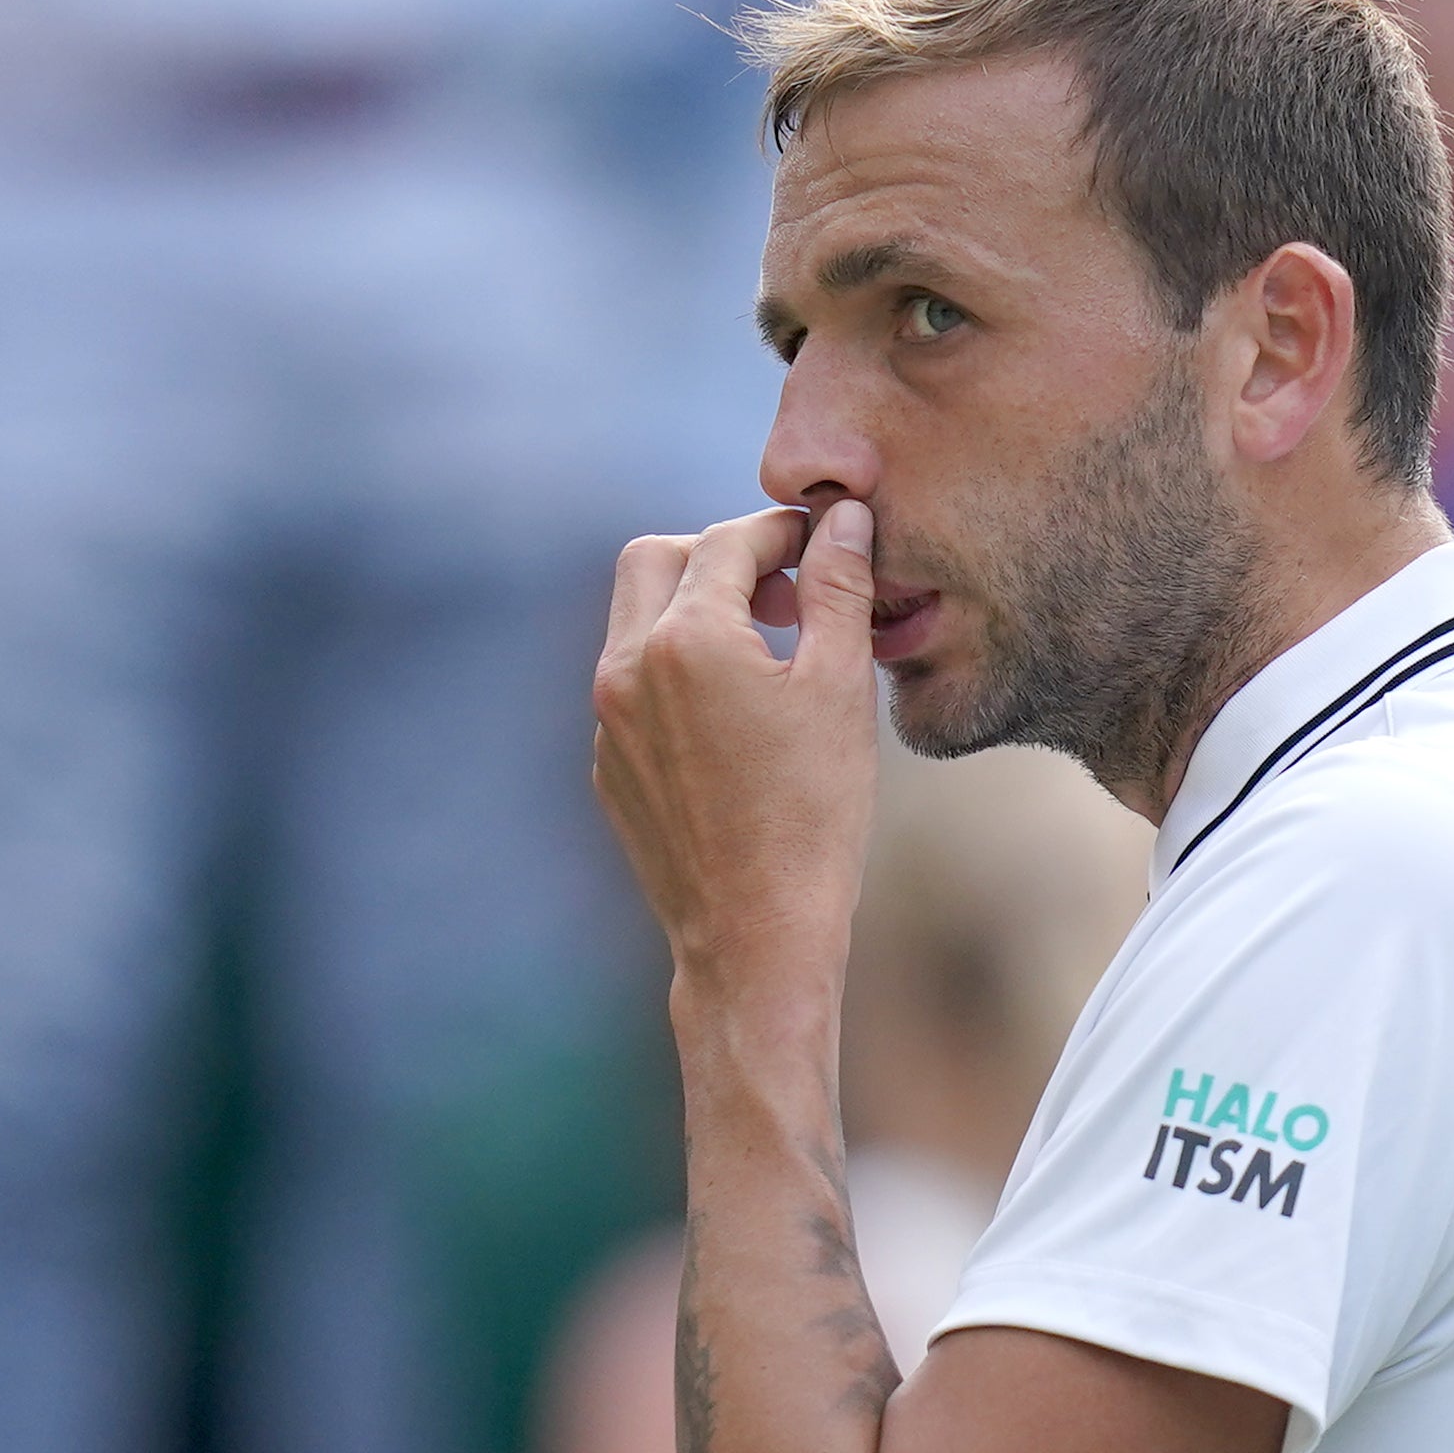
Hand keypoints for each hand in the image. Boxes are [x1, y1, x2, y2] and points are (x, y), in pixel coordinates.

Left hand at [591, 501, 880, 1002]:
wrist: (755, 933)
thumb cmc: (813, 814)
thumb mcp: (841, 689)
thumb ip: (838, 588)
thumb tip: (844, 519)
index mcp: (688, 640)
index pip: (728, 541)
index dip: (781, 532)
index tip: (820, 544)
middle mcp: (628, 669)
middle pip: (656, 559)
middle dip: (719, 557)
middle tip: (782, 590)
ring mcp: (608, 721)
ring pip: (637, 623)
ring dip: (695, 613)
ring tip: (766, 652)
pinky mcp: (609, 766)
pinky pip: (633, 686)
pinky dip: (677, 673)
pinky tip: (735, 718)